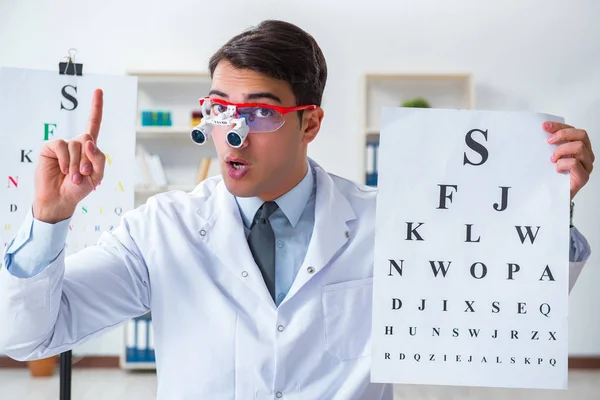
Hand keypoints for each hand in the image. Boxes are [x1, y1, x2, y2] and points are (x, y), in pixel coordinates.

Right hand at [33, 89, 105, 222]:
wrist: (61, 199)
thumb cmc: (79, 188)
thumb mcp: (98, 175)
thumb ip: (99, 158)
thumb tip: (89, 142)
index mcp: (89, 148)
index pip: (94, 124)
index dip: (96, 107)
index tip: (98, 90)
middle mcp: (76, 143)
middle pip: (88, 138)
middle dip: (88, 159)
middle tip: (82, 174)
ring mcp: (62, 145)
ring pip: (76, 145)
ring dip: (76, 164)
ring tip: (73, 177)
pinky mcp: (49, 148)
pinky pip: (62, 147)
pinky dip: (65, 160)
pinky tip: (62, 170)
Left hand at [545, 121, 594, 199]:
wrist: (555, 197)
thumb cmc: (553, 176)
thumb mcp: (551, 157)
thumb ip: (551, 146)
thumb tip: (542, 132)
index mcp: (579, 148)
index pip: (574, 130)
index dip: (559, 126)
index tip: (545, 126)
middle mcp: (586, 155)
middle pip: (581, 135)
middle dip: (563, 134)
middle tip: (549, 141)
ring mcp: (586, 166)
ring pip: (579, 147)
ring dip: (561, 151)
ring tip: (552, 159)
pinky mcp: (583, 177)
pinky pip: (574, 163)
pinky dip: (562, 164)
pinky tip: (556, 169)